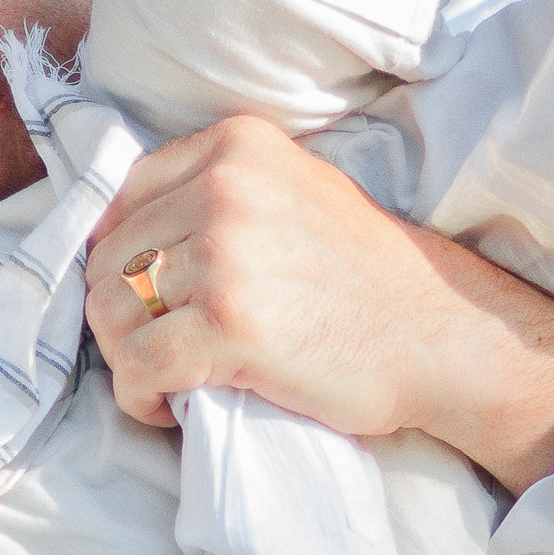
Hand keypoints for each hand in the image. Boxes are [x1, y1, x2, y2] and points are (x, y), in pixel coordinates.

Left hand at [85, 114, 553, 494]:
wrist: (442, 336)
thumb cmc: (369, 279)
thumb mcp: (295, 193)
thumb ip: (220, 193)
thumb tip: (127, 232)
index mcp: (236, 147)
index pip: (126, 197)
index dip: (120, 258)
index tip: (144, 299)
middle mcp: (224, 188)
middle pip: (111, 259)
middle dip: (119, 316)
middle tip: (155, 352)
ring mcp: (224, 254)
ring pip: (115, 314)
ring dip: (129, 360)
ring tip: (166, 380)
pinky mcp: (228, 324)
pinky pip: (137, 367)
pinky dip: (140, 397)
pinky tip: (169, 407)